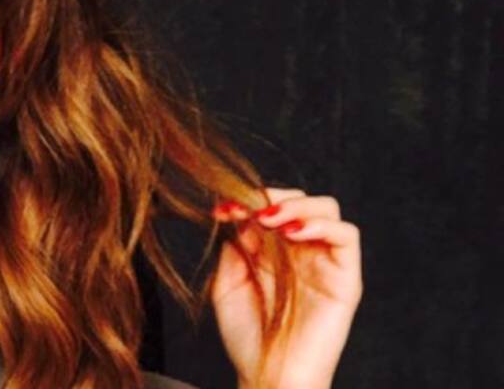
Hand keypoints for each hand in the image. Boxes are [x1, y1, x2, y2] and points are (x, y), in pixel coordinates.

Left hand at [210, 187, 362, 387]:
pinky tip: (293, 233)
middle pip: (300, 200)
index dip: (247, 200)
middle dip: (272, 196)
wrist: (268, 376)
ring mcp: (324, 263)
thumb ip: (236, 249)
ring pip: (327, 209)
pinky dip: (322, 224)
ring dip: (297, 205)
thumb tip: (240, 218)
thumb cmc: (248, 339)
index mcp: (273, 252)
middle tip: (247, 210)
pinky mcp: (345, 278)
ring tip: (270, 219)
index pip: (270, 207)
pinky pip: (347, 236)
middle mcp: (301, 252)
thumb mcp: (227, 284)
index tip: (221, 208)